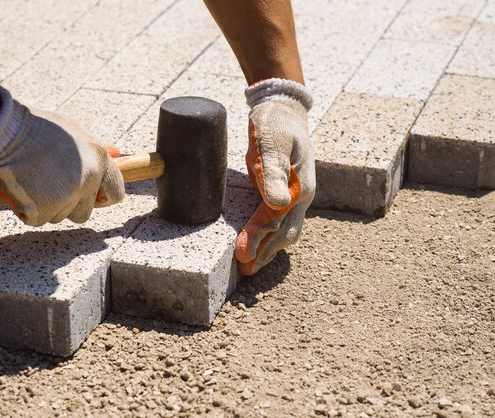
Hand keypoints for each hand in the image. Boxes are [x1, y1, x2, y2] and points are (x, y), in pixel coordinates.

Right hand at [0, 84, 123, 225]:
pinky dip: (27, 210)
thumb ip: (95, 148)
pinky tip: (20, 188)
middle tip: (49, 187)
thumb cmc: (37, 128)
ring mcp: (66, 197)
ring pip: (59, 216)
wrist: (3, 131)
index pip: (116, 193)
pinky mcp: (43, 209)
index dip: (101, 198)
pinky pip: (37, 220)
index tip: (90, 197)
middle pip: (84, 212)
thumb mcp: (74, 130)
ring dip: (46, 206)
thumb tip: (118, 154)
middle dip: (68, 205)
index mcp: (99, 160)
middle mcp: (88, 180)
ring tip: (31, 180)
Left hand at [235, 79, 314, 274]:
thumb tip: (279, 204)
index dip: (257, 239)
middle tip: (246, 271)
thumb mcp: (272, 144)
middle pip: (285, 233)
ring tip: (250, 264)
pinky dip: (268, 234)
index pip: (276, 221)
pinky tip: (256, 240)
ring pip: (284, 229)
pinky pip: (278, 219)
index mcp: (300, 188)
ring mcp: (294, 196)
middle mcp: (300, 197)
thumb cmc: (276, 125)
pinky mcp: (284, 192)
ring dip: (268, 248)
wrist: (283, 109)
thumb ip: (274, 173)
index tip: (241, 255)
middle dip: (266, 253)